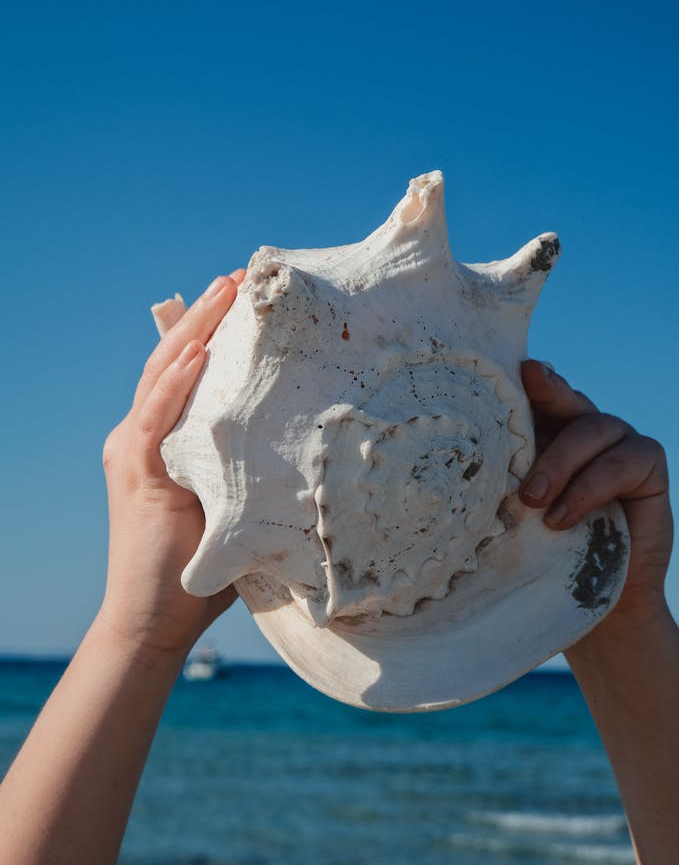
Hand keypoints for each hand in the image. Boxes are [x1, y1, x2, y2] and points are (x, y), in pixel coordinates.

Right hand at [97, 270, 244, 660]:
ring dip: (194, 329)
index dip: (216, 330)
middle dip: (207, 315)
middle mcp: (144, 434)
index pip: (190, 370)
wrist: (157, 622)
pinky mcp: (134, 470)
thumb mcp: (240, 504)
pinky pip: (155, 417)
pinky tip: (199, 353)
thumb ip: (261, 471)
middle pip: (174, 359)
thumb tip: (323, 447)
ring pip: (161, 374)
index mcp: (169, 439)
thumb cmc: (205, 571)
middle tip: (240, 276)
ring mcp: (134, 449)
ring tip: (224, 292)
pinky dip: (175, 383)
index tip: (251, 296)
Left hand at [519, 360, 672, 622]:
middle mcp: (582, 428)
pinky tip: (563, 517)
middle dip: (544, 396)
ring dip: (558, 464)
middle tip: (519, 414)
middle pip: (564, 397)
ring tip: (532, 502)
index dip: (526, 380)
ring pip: (590, 428)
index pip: (535, 394)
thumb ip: (498, 483)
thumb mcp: (513, 516)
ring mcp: (619, 441)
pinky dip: (589, 487)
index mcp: (546, 431)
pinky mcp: (648, 463)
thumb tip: (447, 470)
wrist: (598, 604)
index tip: (515, 369)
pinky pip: (622, 461)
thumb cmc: (543, 557)